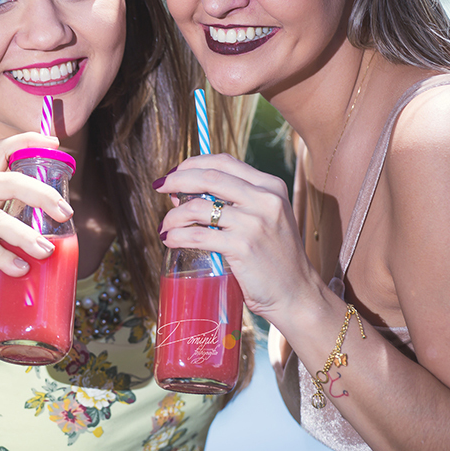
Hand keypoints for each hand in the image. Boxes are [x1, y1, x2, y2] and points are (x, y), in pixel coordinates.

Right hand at [0, 133, 73, 306]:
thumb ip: (10, 224)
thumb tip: (49, 229)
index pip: (1, 150)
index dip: (28, 141)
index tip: (54, 142)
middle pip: (10, 180)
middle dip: (42, 194)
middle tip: (65, 212)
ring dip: (26, 236)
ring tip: (46, 251)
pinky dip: (3, 257)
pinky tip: (19, 268)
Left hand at [155, 154, 319, 320]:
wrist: (297, 294)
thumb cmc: (273, 257)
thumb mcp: (262, 219)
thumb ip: (230, 203)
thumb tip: (180, 195)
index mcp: (271, 186)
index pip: (224, 162)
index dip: (193, 163)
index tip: (174, 173)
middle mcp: (265, 199)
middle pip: (208, 176)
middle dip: (177, 179)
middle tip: (159, 187)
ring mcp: (255, 223)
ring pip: (198, 207)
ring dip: (173, 215)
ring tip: (165, 226)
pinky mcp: (243, 247)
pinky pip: (197, 235)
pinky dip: (177, 236)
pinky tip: (170, 240)